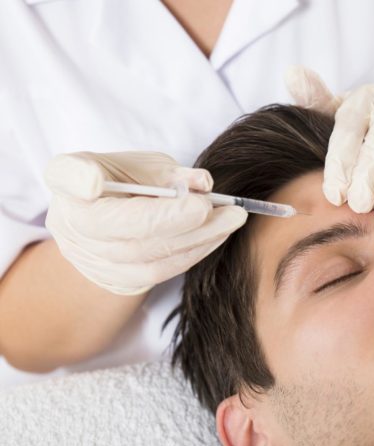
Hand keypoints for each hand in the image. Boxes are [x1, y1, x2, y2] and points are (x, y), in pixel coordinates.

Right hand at [44, 151, 246, 294]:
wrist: (108, 225)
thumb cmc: (122, 182)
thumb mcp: (140, 164)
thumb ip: (168, 172)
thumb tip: (204, 184)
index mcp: (67, 181)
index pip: (68, 176)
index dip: (79, 179)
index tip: (97, 180)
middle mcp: (72, 223)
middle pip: (123, 229)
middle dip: (179, 220)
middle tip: (222, 208)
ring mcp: (94, 258)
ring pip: (149, 257)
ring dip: (198, 238)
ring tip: (232, 219)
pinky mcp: (121, 279)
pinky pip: (162, 271)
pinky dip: (195, 251)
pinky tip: (218, 234)